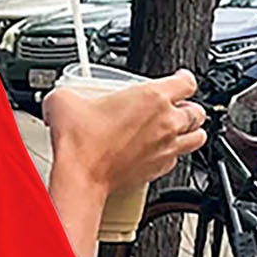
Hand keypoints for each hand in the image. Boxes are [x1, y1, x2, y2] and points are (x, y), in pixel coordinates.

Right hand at [43, 70, 206, 192]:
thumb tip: (59, 97)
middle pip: (197, 110)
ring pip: (197, 137)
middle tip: (175, 109)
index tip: (178, 80)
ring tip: (179, 131)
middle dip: (188, 108)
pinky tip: (160, 153)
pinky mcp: (158, 170)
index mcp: (153, 96)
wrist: (81, 177)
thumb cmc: (81, 144)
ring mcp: (166, 148)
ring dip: (190, 132)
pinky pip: (177, 161)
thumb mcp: (65, 102)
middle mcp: (166, 122)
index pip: (187, 81)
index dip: (184, 79)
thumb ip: (67, 93)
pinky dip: (173, 156)